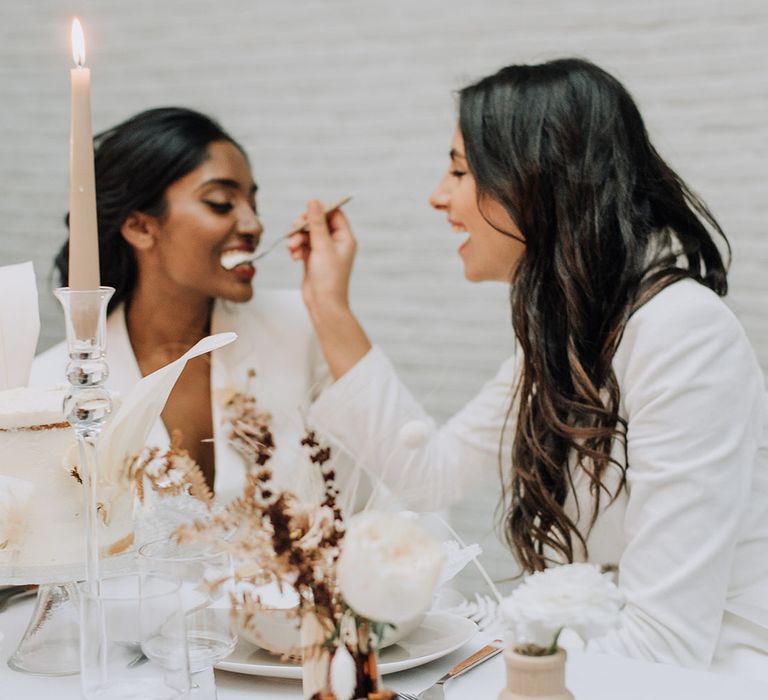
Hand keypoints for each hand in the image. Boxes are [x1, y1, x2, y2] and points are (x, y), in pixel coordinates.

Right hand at [289, 199, 356, 316]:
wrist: (323, 304)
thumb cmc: (329, 278)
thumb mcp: (322, 247)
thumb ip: (317, 223)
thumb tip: (314, 202)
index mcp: (345, 238)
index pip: (334, 214)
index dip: (321, 210)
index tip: (307, 211)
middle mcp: (335, 243)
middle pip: (318, 222)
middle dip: (304, 225)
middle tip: (295, 228)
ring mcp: (323, 251)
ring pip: (307, 234)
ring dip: (297, 238)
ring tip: (292, 248)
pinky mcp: (312, 259)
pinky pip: (302, 245)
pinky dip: (296, 248)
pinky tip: (294, 257)